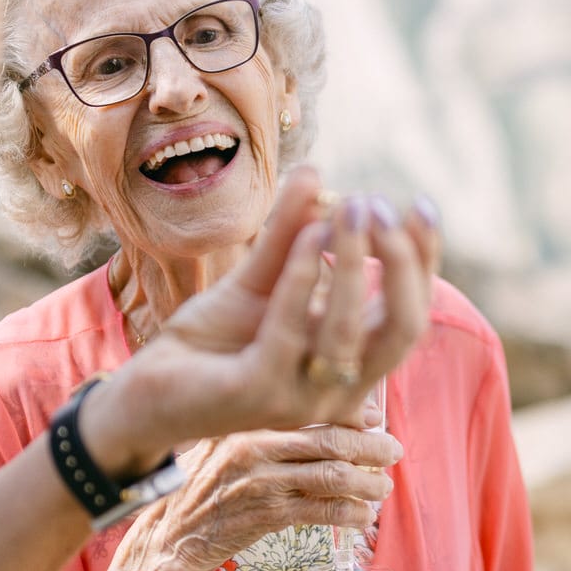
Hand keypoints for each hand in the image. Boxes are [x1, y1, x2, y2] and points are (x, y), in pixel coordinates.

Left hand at [87, 169, 439, 472]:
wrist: (148, 390)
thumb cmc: (211, 341)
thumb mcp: (257, 278)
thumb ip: (288, 232)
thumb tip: (315, 172)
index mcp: (350, 364)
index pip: (408, 316)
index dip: (422, 262)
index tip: (422, 205)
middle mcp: (337, 389)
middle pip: (401, 328)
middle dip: (401, 262)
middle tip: (379, 205)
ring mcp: (299, 398)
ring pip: (348, 331)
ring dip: (354, 261)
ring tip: (349, 207)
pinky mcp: (256, 395)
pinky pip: (290, 334)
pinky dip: (304, 279)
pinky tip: (307, 236)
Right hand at [148, 424, 399, 570]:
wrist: (172, 531)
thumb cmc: (203, 482)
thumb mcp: (224, 440)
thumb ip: (266, 426)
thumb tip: (328, 413)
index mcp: (248, 422)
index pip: (311, 408)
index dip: (352, 412)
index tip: (375, 419)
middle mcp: (256, 448)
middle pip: (331, 440)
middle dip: (371, 446)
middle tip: (394, 450)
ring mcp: (263, 483)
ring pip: (333, 477)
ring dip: (369, 482)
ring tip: (383, 487)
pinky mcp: (268, 517)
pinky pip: (323, 512)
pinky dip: (351, 513)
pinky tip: (363, 516)